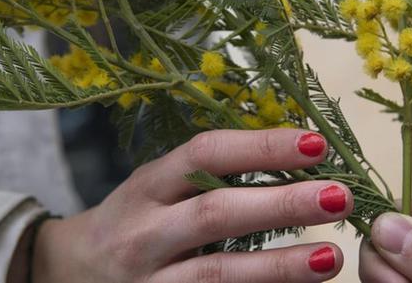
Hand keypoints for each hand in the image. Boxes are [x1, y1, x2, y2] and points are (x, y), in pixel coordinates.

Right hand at [21, 129, 352, 282]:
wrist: (70, 273)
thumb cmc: (136, 219)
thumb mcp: (160, 185)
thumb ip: (210, 172)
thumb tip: (300, 152)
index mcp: (148, 184)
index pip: (206, 154)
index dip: (262, 147)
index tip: (318, 143)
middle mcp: (144, 231)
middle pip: (216, 213)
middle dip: (281, 204)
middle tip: (341, 197)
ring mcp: (150, 280)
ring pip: (217, 274)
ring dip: (279, 265)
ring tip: (331, 257)